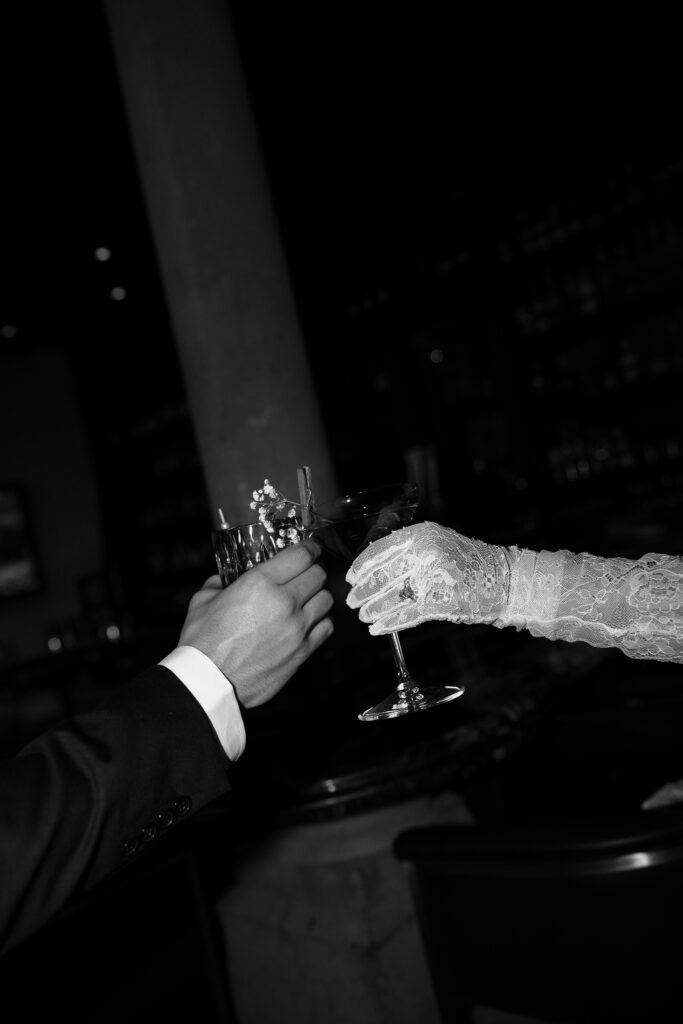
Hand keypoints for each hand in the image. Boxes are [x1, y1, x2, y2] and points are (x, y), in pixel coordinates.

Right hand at [179, 539, 333, 706]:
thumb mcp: (202, 601)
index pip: (302, 555)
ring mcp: (297, 628)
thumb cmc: (202, 641)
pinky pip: (326, 628)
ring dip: (318, 596)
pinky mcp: (302, 652)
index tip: (310, 549)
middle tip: (306, 573)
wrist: (210, 681)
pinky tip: (310, 622)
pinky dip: (322, 622)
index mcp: (260, 583)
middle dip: (313, 570)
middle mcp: (284, 602)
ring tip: (308, 599)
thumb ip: (218, 584)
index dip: (309, 548)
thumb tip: (222, 580)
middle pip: (318, 575)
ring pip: (326, 600)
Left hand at [345, 521, 509, 634]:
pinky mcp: (443, 601)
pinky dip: (391, 622)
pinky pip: (409, 614)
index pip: (381, 549)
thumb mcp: (439, 543)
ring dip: (374, 609)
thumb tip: (374, 566)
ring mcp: (435, 577)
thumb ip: (410, 551)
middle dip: (364, 590)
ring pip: (394, 596)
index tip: (351, 577)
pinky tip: (378, 628)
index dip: (363, 566)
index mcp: (423, 534)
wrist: (506, 579)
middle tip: (352, 601)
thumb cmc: (471, 563)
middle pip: (384, 574)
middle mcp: (427, 552)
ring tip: (364, 616)